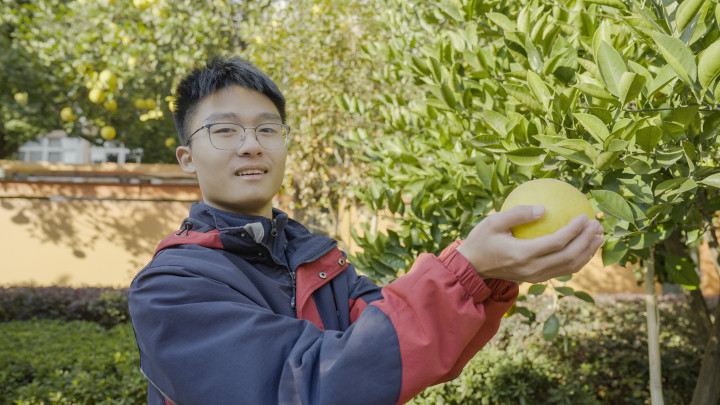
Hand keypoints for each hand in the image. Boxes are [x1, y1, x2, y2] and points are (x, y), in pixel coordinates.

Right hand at [455, 205, 603, 282]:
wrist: (472, 266)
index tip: (584, 216)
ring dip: (587, 252)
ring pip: (569, 267)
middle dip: (587, 241)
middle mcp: (532, 269)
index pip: (556, 243)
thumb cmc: (481, 240)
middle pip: (568, 257)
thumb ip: (517, 214)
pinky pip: (563, 270)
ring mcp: (535, 276)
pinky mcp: (537, 278)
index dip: (574, 230)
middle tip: (597, 225)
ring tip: (598, 237)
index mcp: (523, 254)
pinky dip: (577, 259)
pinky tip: (584, 247)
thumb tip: (544, 208)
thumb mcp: (493, 221)